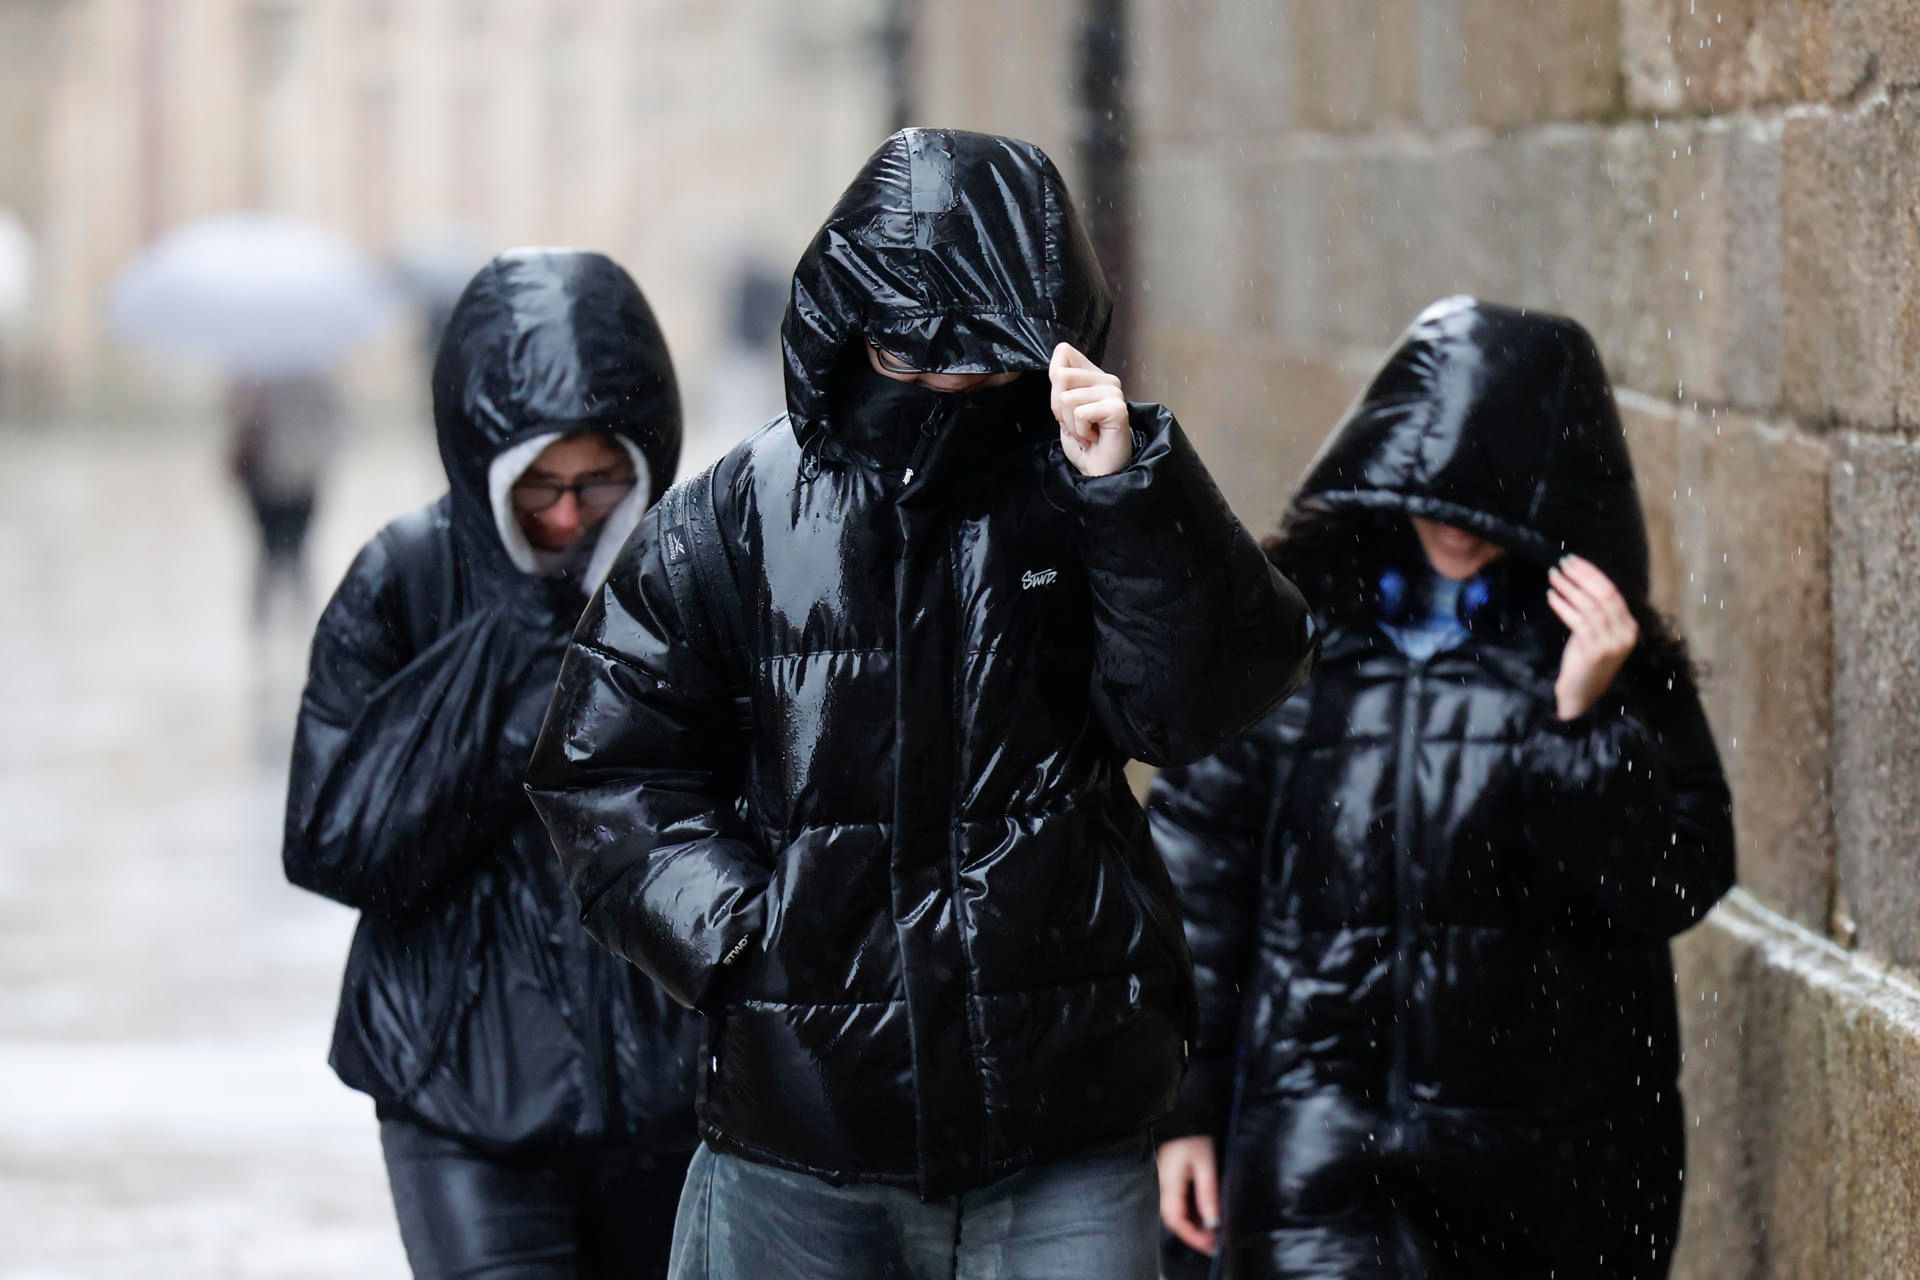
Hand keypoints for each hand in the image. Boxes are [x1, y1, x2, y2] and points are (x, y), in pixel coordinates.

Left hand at [1050, 342, 1132, 476]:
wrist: (1099, 471)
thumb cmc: (1083, 443)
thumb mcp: (1063, 410)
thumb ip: (1060, 386)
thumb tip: (1056, 370)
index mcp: (1094, 376)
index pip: (1064, 352)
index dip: (1054, 381)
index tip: (1067, 406)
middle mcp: (1107, 379)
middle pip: (1060, 375)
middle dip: (1058, 408)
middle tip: (1076, 424)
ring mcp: (1114, 393)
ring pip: (1067, 397)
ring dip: (1070, 423)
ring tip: (1086, 432)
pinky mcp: (1117, 408)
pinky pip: (1080, 413)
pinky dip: (1080, 431)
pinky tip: (1093, 438)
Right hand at [1156, 1135, 1220, 1255]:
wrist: (1182, 1118)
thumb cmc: (1193, 1139)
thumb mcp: (1205, 1166)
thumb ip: (1207, 1195)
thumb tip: (1212, 1224)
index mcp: (1169, 1185)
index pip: (1176, 1221)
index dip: (1193, 1237)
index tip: (1211, 1246)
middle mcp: (1162, 1188)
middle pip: (1174, 1221)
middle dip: (1194, 1235)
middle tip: (1214, 1243)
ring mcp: (1164, 1185)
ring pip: (1175, 1214)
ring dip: (1192, 1226)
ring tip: (1212, 1233)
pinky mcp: (1168, 1181)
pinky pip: (1177, 1204)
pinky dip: (1190, 1214)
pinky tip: (1204, 1216)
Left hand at [1546, 555, 1637, 719]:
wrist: (1581, 695)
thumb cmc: (1585, 662)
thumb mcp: (1595, 634)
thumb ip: (1596, 612)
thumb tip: (1580, 581)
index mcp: (1629, 627)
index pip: (1612, 592)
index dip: (1592, 574)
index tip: (1575, 560)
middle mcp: (1625, 633)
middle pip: (1603, 595)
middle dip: (1581, 576)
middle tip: (1562, 563)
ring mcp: (1612, 643)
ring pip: (1590, 606)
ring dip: (1569, 588)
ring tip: (1553, 576)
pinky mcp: (1596, 651)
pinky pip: (1578, 622)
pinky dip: (1563, 606)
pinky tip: (1551, 596)